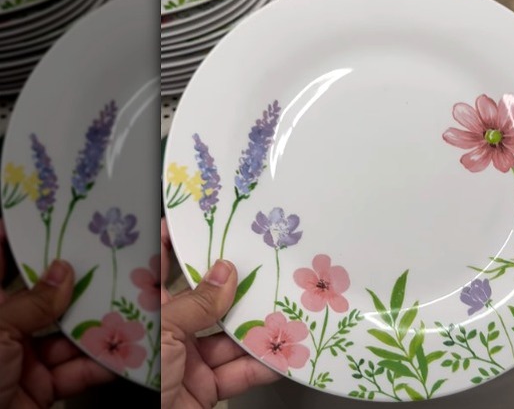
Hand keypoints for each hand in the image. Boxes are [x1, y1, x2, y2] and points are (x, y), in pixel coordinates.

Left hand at [0, 222, 114, 407]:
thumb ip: (31, 304)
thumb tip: (62, 271)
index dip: (14, 241)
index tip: (43, 218)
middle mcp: (2, 332)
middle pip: (42, 299)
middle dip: (73, 283)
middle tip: (103, 259)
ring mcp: (22, 361)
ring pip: (66, 334)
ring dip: (96, 324)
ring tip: (124, 305)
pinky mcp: (42, 387)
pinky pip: (77, 369)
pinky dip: (101, 362)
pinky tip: (122, 349)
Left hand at [161, 219, 279, 407]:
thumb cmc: (136, 388)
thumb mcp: (163, 336)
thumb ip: (195, 305)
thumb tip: (225, 272)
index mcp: (145, 317)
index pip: (156, 271)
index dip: (173, 245)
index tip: (195, 220)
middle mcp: (166, 336)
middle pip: (204, 303)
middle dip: (232, 287)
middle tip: (259, 261)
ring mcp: (188, 363)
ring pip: (227, 337)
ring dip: (255, 326)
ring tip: (282, 305)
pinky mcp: (206, 389)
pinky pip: (239, 372)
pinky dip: (262, 363)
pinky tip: (281, 350)